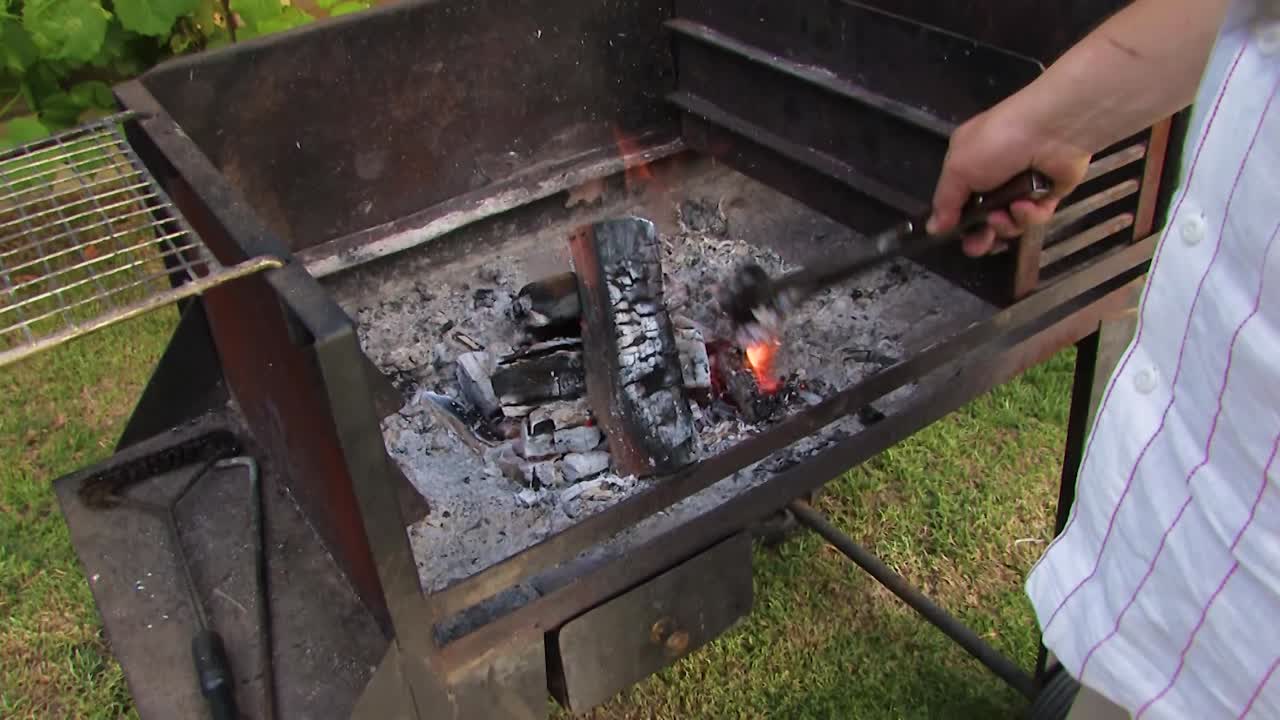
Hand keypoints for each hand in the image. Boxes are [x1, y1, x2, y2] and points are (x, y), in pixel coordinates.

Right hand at [926, 104, 1091, 256]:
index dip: (956, 223)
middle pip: (983, 221)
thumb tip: (933, 228)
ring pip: (1009, 224)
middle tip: (980, 245)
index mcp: (969, 164)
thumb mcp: (958, 169)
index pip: (958, 203)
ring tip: (1005, 214)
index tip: (955, 237)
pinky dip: (1029, 215)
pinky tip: (1026, 203)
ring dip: (1005, 224)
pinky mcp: (1048, 195)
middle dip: (980, 237)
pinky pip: (1034, 218)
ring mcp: (1022, 188)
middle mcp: (994, 178)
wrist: (1052, 130)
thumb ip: (944, 202)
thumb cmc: (996, 143)